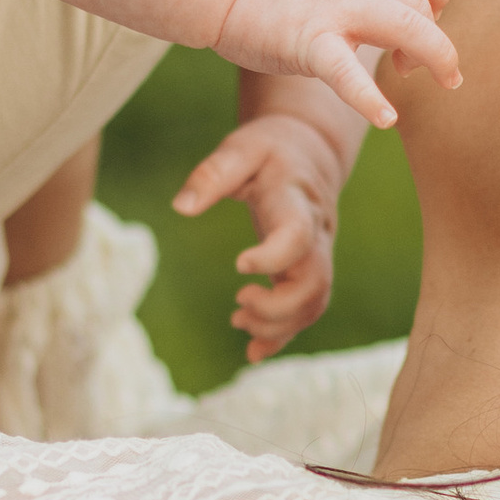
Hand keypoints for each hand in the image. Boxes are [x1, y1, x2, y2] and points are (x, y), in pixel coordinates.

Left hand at [175, 109, 343, 361]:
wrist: (310, 152)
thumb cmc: (269, 150)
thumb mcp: (239, 149)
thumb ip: (211, 175)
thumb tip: (181, 207)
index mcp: (296, 201)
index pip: (297, 235)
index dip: (274, 258)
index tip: (239, 266)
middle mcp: (316, 233)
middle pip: (315, 282)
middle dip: (279, 306)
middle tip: (238, 304)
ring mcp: (318, 255)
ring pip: (315, 302)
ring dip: (279, 325)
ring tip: (238, 321)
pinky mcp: (310, 270)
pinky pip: (307, 310)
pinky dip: (284, 335)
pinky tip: (253, 351)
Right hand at [209, 0, 458, 127]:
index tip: (429, 15)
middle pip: (419, 1)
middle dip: (436, 35)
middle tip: (426, 65)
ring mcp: (333, 6)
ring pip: (407, 25)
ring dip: (436, 55)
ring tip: (444, 81)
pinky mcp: (309, 42)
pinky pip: (348, 74)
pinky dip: (371, 99)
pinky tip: (386, 118)